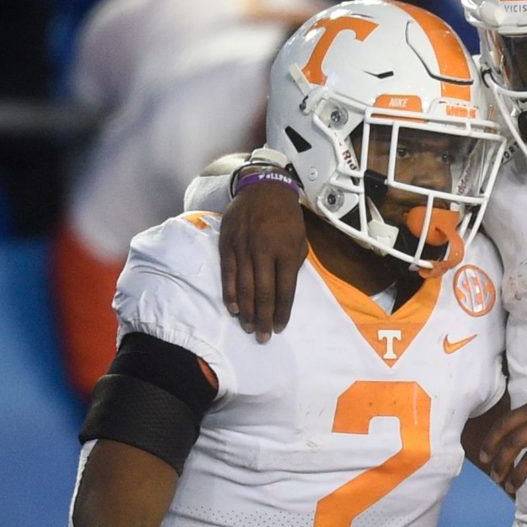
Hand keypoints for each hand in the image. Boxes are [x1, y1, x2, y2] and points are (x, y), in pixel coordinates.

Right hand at [219, 178, 307, 339]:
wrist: (264, 189)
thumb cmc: (287, 219)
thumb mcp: (300, 241)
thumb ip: (292, 266)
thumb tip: (283, 294)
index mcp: (286, 252)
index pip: (285, 290)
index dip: (282, 312)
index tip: (280, 328)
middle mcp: (264, 250)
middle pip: (263, 292)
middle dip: (264, 318)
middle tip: (263, 337)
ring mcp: (244, 247)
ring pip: (244, 285)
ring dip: (246, 310)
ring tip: (249, 328)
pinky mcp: (227, 243)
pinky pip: (228, 273)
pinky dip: (229, 292)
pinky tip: (233, 308)